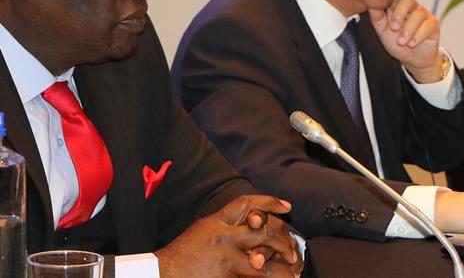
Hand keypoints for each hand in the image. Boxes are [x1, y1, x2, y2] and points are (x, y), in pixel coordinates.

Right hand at [155, 195, 302, 277]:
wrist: (160, 273)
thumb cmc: (183, 254)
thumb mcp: (204, 230)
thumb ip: (227, 226)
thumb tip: (256, 223)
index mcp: (217, 221)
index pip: (247, 204)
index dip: (269, 202)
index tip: (287, 207)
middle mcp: (223, 236)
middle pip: (263, 231)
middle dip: (284, 241)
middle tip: (294, 251)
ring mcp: (225, 258)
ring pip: (262, 262)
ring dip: (282, 268)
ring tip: (294, 271)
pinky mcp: (225, 276)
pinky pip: (253, 277)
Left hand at [368, 0, 442, 82]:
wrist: (412, 59)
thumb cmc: (397, 42)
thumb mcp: (382, 30)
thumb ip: (377, 17)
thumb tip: (370, 3)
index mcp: (399, 5)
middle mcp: (413, 8)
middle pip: (408, 0)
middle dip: (399, 13)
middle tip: (393, 28)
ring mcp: (424, 16)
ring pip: (418, 14)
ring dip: (408, 29)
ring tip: (401, 41)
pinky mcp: (433, 26)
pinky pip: (428, 26)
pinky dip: (418, 36)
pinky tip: (411, 43)